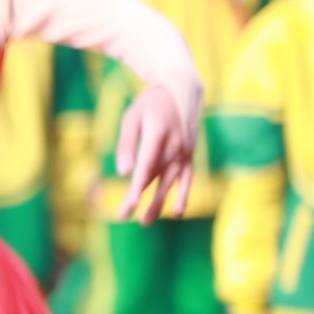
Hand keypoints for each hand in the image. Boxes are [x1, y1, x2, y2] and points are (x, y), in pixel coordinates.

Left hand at [113, 81, 197, 220]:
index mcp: (158, 134)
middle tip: (126, 218)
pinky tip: (177, 211)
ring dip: (160, 202)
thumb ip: (126, 145)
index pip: (146, 168)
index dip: (137, 189)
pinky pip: (188, 177)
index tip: (127, 206)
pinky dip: (184, 194)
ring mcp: (185, 151)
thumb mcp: (131, 118)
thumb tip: (123, 173)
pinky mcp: (190, 154)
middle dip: (143, 200)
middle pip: (157, 178)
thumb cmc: (149, 105)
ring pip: (172, 182)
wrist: (180, 91)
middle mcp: (175, 145)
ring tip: (145, 222)